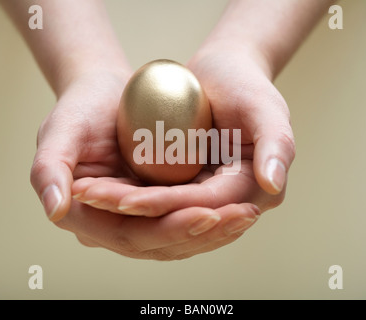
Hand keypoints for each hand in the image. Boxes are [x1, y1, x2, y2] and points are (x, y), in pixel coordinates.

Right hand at [31, 68, 261, 259]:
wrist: (101, 94)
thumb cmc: (79, 108)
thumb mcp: (59, 130)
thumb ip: (49, 169)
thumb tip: (55, 210)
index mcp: (83, 217)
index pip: (131, 236)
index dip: (170, 230)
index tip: (208, 214)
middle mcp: (109, 226)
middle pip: (160, 244)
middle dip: (203, 234)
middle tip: (243, 215)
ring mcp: (133, 220)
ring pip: (177, 240)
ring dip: (215, 232)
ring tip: (247, 214)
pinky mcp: (153, 208)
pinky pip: (184, 222)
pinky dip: (212, 219)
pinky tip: (238, 208)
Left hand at [70, 42, 294, 246]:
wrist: (225, 73)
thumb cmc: (246, 85)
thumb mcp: (266, 107)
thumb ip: (277, 145)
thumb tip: (271, 185)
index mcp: (257, 192)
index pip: (207, 206)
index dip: (169, 205)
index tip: (129, 201)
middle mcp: (232, 202)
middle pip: (180, 217)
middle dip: (136, 212)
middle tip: (94, 200)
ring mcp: (207, 196)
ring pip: (163, 213)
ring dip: (125, 208)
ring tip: (89, 196)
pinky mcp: (188, 187)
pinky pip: (156, 199)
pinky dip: (128, 197)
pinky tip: (99, 190)